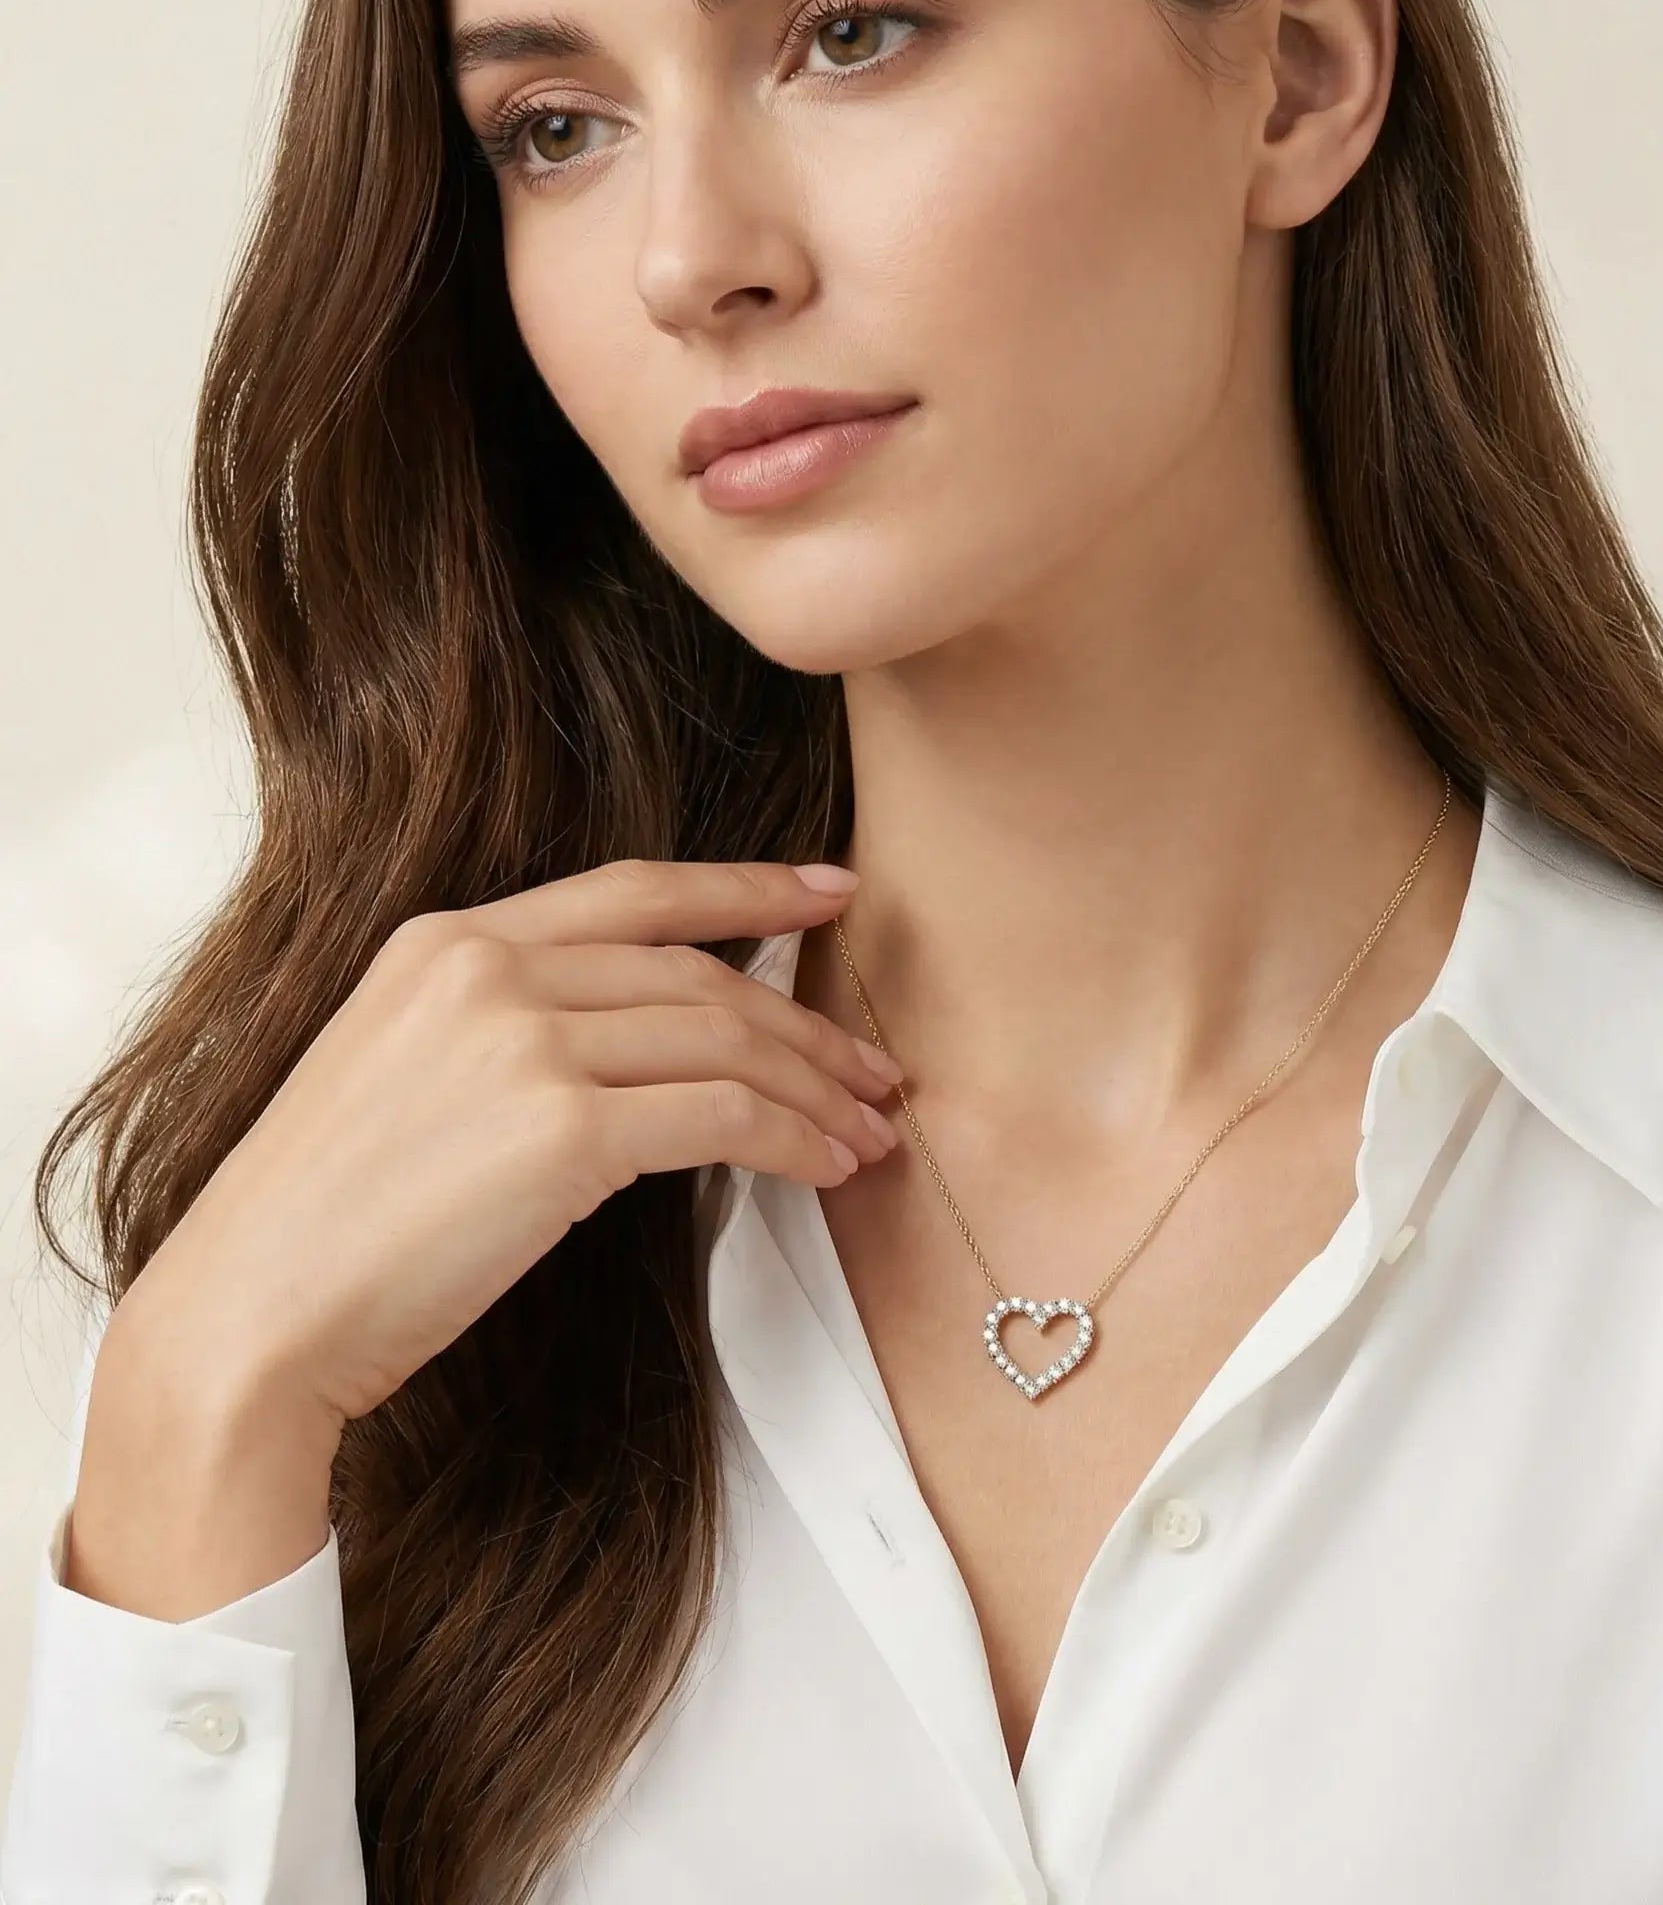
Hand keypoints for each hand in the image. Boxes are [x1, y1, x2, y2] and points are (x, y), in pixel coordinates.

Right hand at [117, 859, 901, 1430]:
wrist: (249, 1317)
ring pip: (726, 1042)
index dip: (747, 885)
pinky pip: (723, 1117)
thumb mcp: (407, 1074)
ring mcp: (525, 1040)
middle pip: (700, 974)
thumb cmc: (329, 1226)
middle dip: (804, 1025)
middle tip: (873, 1069)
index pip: (634, 891)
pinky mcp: (561, 1126)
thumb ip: (512, 1028)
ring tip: (868, 1131)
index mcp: (448, 942)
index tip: (829, 888)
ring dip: (815, 1090)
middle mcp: (489, 968)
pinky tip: (826, 1168)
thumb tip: (653, 1046)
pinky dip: (793, 1141)